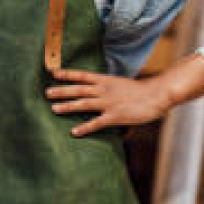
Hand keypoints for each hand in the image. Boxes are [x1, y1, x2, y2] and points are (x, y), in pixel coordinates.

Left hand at [46, 67, 172, 136]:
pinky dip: (84, 127)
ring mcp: (108, 103)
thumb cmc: (140, 91)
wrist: (156, 95)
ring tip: (54, 108)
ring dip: (68, 106)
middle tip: (46, 93)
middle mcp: (104, 90)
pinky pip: (96, 123)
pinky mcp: (114, 116)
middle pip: (78, 89)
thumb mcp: (120, 84)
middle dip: (62, 91)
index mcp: (105, 80)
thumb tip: (98, 90)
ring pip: (83, 103)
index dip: (67, 74)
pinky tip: (74, 131)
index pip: (82, 75)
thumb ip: (108, 88)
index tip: (53, 73)